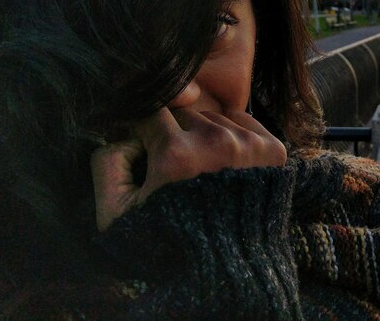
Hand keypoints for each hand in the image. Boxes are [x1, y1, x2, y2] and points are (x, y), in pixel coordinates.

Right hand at [91, 108, 286, 230]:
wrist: (226, 268)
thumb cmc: (167, 240)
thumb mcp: (117, 214)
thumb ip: (107, 163)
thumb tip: (124, 134)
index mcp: (175, 156)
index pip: (152, 112)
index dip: (145, 130)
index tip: (149, 148)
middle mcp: (214, 143)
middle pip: (185, 115)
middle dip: (175, 135)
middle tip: (177, 168)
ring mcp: (247, 145)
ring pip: (213, 118)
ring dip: (204, 136)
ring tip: (203, 171)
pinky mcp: (272, 151)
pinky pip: (242, 120)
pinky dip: (232, 134)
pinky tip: (226, 164)